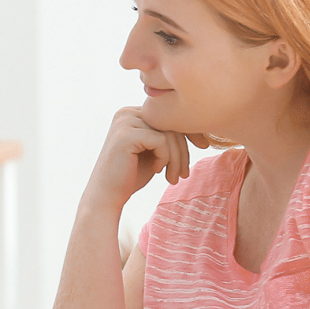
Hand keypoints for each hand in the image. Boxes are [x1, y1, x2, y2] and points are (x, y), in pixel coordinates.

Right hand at [84, 107, 208, 210]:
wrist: (107, 196)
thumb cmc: (131, 176)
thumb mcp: (153, 150)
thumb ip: (166, 134)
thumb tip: (198, 124)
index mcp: (132, 113)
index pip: (169, 115)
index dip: (189, 130)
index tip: (202, 146)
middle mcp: (126, 112)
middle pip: (171, 122)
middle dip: (184, 149)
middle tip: (184, 174)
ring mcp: (125, 122)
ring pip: (169, 133)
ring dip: (177, 158)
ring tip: (173, 177)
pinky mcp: (126, 135)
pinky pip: (161, 141)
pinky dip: (165, 158)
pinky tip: (157, 171)